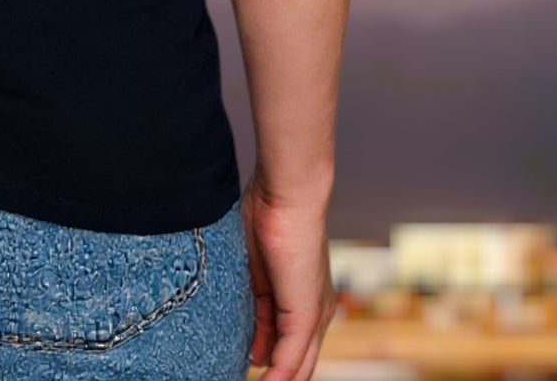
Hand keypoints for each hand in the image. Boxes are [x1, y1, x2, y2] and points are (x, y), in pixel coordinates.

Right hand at [240, 170, 335, 380]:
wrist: (284, 193)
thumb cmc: (267, 216)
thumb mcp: (255, 271)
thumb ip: (256, 307)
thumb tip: (253, 348)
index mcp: (301, 299)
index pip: (287, 347)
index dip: (267, 363)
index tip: (241, 366)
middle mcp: (315, 312)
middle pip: (297, 364)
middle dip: (276, 378)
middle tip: (241, 379)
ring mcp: (313, 315)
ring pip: (298, 368)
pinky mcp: (307, 315)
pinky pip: (292, 358)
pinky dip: (278, 377)